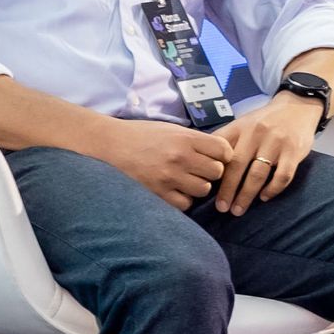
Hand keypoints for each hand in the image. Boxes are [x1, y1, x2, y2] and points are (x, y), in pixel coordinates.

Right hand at [102, 118, 233, 210]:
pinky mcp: (158, 194)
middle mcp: (181, 157)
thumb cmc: (141, 135)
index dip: (222, 155)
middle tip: (198, 169)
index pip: (223, 150)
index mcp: (186, 138)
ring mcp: (170, 177)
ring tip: (184, 180)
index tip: (215, 157)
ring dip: (197, 187)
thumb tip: (219, 152)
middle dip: (210, 172)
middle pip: (217, 172)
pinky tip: (173, 190)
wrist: (110, 145)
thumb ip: (194, 140)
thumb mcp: (171, 129)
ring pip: (203, 190)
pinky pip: (185, 204)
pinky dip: (182, 199)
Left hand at [212, 92, 321, 216]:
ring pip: (258, 174)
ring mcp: (276, 142)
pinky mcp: (293, 151)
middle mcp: (256, 134)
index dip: (211, 171)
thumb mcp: (242, 124)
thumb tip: (202, 164)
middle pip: (237, 166)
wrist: (297, 107)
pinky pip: (282, 175)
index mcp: (240, 128)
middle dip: (227, 190)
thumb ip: (226, 141)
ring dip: (246, 195)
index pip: (221, 151)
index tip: (205, 188)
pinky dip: (273, 189)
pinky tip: (264, 197)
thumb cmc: (264, 121)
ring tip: (238, 210)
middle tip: (221, 208)